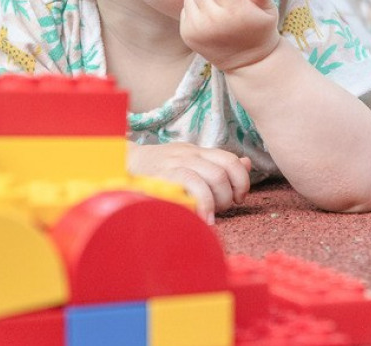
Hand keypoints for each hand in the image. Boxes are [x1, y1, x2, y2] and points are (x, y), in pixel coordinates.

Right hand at [127, 141, 251, 223]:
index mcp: (199, 152)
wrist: (123, 165)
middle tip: (221, 209)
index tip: (238, 198)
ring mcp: (178, 163)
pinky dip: (203, 204)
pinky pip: (193, 184)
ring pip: (215, 177)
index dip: (242, 180)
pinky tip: (203, 218)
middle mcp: (191, 154)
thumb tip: (247, 163)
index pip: (231, 159)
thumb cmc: (160, 170)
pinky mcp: (166, 175)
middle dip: (229, 196)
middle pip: (225, 171)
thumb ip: (218, 165)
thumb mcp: (190, 163)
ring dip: (219, 202)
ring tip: (211, 216)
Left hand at [180, 0, 279, 71]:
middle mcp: (212, 20)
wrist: (248, 62)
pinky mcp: (186, 34)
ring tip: (218, 2)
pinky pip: (186, 6)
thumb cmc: (259, 30)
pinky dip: (196, 5)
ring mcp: (196, 28)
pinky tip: (210, 14)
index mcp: (233, 11)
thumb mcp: (267, 8)